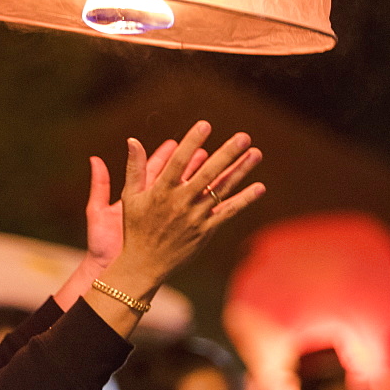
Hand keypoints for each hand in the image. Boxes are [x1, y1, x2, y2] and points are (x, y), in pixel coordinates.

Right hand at [84, 121, 264, 337]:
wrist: (144, 264)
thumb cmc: (136, 228)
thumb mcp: (130, 198)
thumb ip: (135, 168)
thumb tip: (132, 140)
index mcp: (160, 192)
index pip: (178, 163)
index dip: (191, 143)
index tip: (205, 125)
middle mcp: (180, 203)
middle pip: (207, 174)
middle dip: (226, 154)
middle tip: (243, 136)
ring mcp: (195, 218)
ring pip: (221, 190)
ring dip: (240, 171)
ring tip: (256, 153)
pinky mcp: (205, 231)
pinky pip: (228, 213)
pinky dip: (243, 200)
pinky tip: (259, 187)